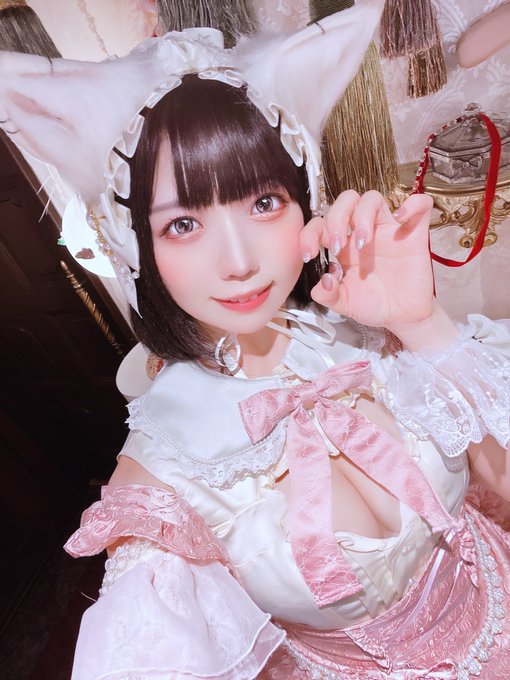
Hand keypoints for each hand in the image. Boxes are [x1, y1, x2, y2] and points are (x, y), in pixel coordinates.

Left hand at [300, 190, 435, 333]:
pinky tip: (400, 219)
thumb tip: (324, 281)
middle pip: (346, 201)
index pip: (321, 223)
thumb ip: (327, 294)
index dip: (310, 234)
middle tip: (337, 246)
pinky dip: (412, 205)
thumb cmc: (373, 305)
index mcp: (343, 247)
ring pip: (373, 199)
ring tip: (362, 243)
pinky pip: (420, 205)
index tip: (310, 255)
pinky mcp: (414, 234)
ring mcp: (388, 231)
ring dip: (363, 215)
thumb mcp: (343, 304)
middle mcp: (363, 233)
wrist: (401, 318)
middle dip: (336, 218)